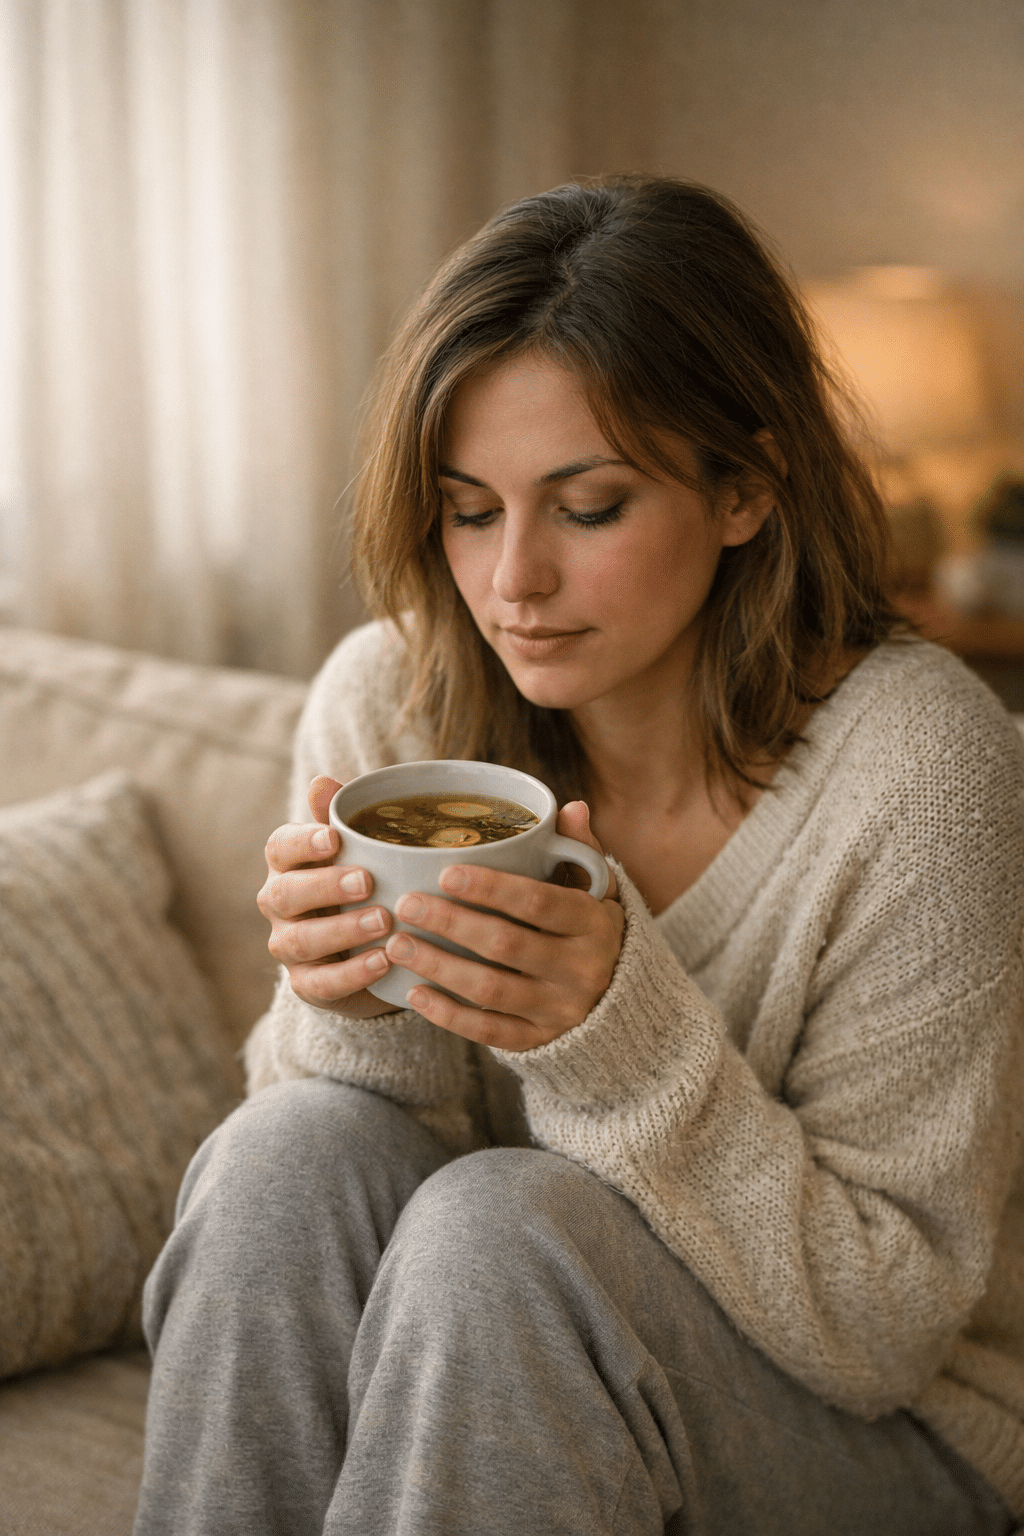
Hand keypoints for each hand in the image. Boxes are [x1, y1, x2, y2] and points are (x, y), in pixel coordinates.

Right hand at [257, 775, 399, 1015]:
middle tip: (368, 881)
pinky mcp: (306, 985)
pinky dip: (352, 973)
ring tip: (384, 922)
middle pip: (286, 894)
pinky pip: (322, 983)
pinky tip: (383, 962)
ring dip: (343, 930)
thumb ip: (343, 818)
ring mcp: (288, 947)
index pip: (280, 847)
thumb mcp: (360, 851)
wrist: (372, 951)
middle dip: (325, 886)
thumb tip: (323, 781)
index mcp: (288, 864)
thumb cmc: (362, 885)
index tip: (335, 838)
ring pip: (302, 940)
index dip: (304, 842)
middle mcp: (279, 904)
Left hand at [383, 801, 622, 1050]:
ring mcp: (560, 1010)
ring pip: (491, 991)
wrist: (624, 1004)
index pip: (539, 903)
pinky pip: (490, 1032)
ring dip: (439, 967)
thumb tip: (570, 807)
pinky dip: (449, 1015)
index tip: (445, 873)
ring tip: (396, 944)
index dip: (492, 888)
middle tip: (406, 905)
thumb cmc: (593, 931)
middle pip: (507, 946)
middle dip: (451, 923)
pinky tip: (414, 993)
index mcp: (593, 924)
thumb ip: (581, 850)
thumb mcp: (599, 890)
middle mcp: (581, 970)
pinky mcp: (541, 1041)